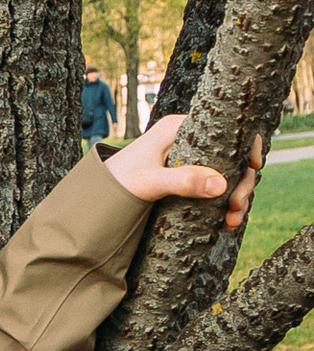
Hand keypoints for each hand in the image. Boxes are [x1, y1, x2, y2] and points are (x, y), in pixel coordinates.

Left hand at [104, 111, 263, 237]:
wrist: (95, 196)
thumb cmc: (117, 181)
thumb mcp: (149, 181)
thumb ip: (182, 181)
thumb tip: (222, 184)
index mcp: (180, 128)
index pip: (226, 127)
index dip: (247, 145)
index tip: (254, 167)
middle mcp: (190, 140)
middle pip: (232, 156)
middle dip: (241, 182)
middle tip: (237, 207)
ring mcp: (191, 160)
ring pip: (228, 175)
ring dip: (236, 197)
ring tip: (233, 220)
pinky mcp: (189, 179)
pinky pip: (216, 188)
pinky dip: (225, 205)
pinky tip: (226, 222)